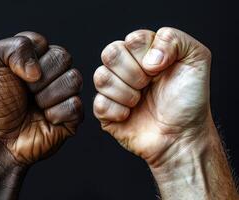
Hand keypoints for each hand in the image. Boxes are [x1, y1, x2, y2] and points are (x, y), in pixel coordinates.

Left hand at [0, 31, 82, 165]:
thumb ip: (15, 46)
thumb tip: (39, 69)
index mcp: (35, 58)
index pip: (45, 44)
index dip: (30, 58)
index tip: (16, 74)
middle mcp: (52, 73)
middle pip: (64, 57)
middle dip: (41, 78)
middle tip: (27, 91)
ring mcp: (64, 93)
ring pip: (74, 79)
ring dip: (48, 96)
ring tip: (36, 106)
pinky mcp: (73, 114)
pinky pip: (75, 104)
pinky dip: (56, 113)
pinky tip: (45, 119)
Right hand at [93, 27, 211, 166]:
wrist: (183, 135)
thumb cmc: (189, 100)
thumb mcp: (195, 59)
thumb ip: (173, 39)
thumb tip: (147, 58)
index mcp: (143, 52)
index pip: (132, 39)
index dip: (146, 55)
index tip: (161, 69)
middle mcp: (125, 68)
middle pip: (110, 53)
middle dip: (133, 73)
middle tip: (148, 85)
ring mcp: (114, 89)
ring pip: (101, 77)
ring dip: (126, 93)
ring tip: (139, 102)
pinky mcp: (105, 111)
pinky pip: (99, 103)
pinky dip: (118, 111)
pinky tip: (130, 115)